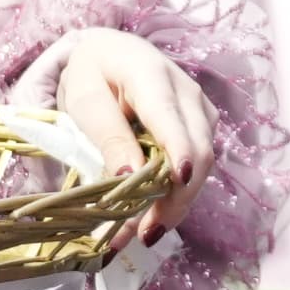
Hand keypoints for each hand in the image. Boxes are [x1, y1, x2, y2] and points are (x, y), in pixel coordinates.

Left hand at [47, 29, 217, 237]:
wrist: (110, 55)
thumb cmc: (94, 76)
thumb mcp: (86, 102)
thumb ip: (108, 136)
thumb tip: (130, 176)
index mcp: (152, 76)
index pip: (173, 119)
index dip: (179, 153)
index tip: (177, 183)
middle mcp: (187, 91)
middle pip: (198, 150)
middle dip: (176, 196)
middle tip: (144, 234)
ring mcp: (200, 109)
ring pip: (202, 163)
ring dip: (178, 201)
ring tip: (146, 233)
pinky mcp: (203, 126)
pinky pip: (198, 164)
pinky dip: (179, 192)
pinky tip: (157, 214)